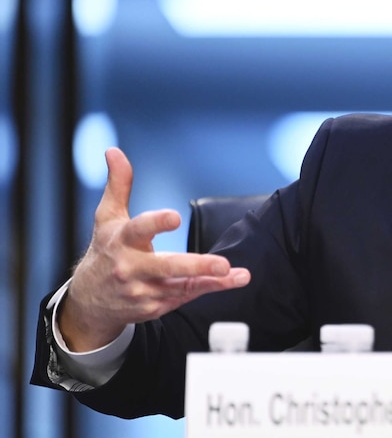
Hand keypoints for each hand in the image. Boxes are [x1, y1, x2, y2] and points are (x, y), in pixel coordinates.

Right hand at [58, 147, 250, 350]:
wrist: (88, 301)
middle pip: (166, 266)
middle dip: (196, 266)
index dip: (156, 223)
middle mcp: (131, 268)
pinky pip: (185, 296)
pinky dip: (208, 289)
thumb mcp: (107, 217)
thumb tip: (114, 151)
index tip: (175, 217)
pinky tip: (230, 281)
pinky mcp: (154, 307)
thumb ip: (118, 185)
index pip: (139, 229)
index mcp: (121, 241)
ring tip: (237, 274)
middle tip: (223, 264)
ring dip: (212, 281)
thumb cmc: (105, 251)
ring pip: (182, 285)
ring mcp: (142, 291)